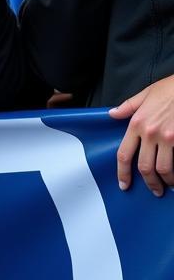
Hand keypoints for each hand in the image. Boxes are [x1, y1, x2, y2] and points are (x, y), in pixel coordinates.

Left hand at [111, 74, 173, 195]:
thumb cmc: (169, 89)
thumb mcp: (145, 94)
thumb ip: (128, 107)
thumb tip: (112, 114)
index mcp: (137, 123)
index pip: (124, 153)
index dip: (122, 173)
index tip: (124, 184)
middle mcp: (150, 133)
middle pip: (144, 166)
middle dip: (149, 183)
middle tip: (155, 190)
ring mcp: (168, 138)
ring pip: (163, 169)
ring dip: (167, 182)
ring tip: (170, 185)